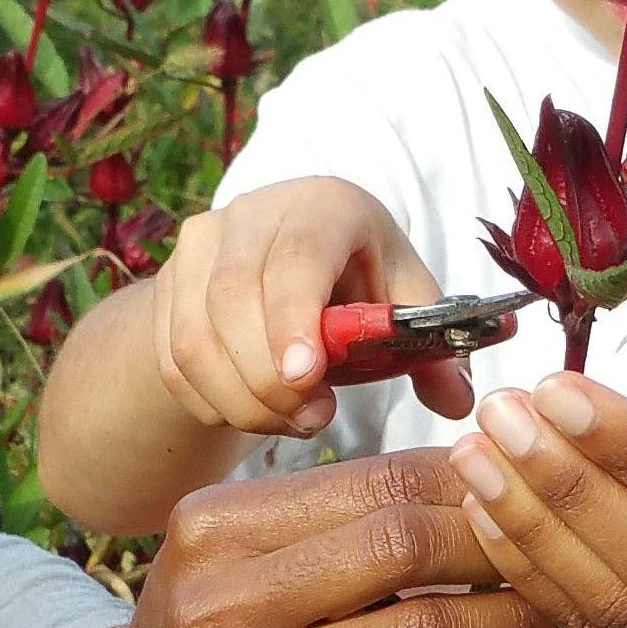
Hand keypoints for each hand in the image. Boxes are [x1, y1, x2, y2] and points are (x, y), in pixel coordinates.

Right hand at [104, 452, 564, 627]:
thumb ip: (338, 517)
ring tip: (548, 612)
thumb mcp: (244, 556)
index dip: (470, 481)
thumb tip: (485, 477)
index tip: (529, 484)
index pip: (375, 479)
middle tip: (556, 550)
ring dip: (499, 624)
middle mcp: (220, 603)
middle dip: (496, 545)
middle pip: (399, 545)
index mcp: (214, 526)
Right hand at [144, 176, 464, 439]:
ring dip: (240, 399)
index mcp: (323, 206)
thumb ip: (432, 349)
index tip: (306, 377)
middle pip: (234, 300)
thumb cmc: (358, 278)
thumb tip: (459, 401)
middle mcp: (252, 214)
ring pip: (195, 339)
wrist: (281, 264)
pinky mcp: (167, 287)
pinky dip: (211, 402)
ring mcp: (200, 248)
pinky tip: (252, 412)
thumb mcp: (402, 298)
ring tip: (290, 421)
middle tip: (312, 419)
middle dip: (268, 379)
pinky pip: (173, 362)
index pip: (299, 256)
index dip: (295, 318)